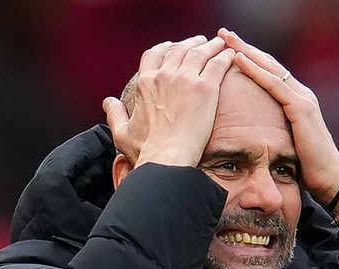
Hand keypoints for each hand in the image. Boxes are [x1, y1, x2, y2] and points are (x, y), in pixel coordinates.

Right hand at [103, 35, 235, 166]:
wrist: (169, 156)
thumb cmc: (147, 150)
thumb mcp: (123, 132)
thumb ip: (115, 114)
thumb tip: (108, 101)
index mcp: (146, 83)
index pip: (154, 54)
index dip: (164, 47)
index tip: (172, 46)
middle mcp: (164, 75)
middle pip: (179, 49)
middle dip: (190, 42)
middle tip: (200, 41)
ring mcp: (185, 79)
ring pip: (199, 52)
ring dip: (210, 45)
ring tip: (218, 43)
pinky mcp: (205, 87)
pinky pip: (217, 64)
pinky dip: (224, 56)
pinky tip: (231, 54)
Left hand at [219, 28, 338, 210]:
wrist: (330, 178)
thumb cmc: (307, 166)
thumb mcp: (286, 141)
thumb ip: (274, 128)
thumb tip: (254, 130)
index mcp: (297, 100)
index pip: (270, 72)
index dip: (251, 58)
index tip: (229, 47)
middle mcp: (301, 93)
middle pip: (269, 63)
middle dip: (245, 47)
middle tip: (224, 33)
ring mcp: (303, 99)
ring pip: (270, 68)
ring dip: (246, 51)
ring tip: (227, 39)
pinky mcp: (301, 109)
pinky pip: (274, 84)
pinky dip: (255, 70)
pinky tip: (239, 59)